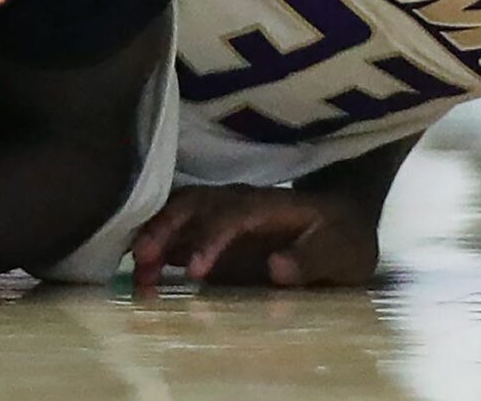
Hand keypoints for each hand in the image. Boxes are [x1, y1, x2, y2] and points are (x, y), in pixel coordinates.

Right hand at [130, 183, 379, 290]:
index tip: (195, 272)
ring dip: (155, 236)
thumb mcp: (342, 251)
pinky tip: (144, 276)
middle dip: (166, 227)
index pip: (234, 214)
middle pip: (195, 203)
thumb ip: (312, 259)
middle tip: (142, 260)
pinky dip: (158, 250)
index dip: (211, 239)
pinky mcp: (215, 235)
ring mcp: (224, 216)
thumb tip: (276, 268)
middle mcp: (240, 204)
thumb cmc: (341, 238)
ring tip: (138, 272)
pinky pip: (179, 234)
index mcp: (270, 206)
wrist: (343, 225)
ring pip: (180, 214)